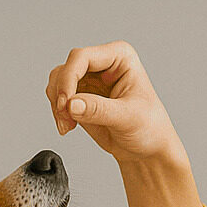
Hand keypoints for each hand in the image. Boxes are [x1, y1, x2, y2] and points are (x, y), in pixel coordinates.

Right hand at [45, 41, 186, 164]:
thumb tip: (72, 105)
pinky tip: (68, 125)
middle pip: (66, 68)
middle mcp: (103, 64)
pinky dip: (58, 112)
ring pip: (58, 82)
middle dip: (62, 95)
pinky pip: (58, 97)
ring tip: (68, 125)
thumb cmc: (150, 128)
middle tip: (66, 118)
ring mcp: (90, 79)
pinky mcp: (81, 96)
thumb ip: (98, 110)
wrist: (148, 150)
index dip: (69, 78)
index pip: (82, 57)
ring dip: (57, 104)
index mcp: (120, 57)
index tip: (66, 102)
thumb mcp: (127, 117)